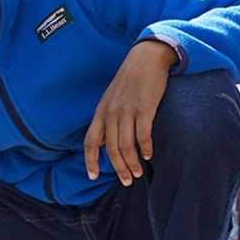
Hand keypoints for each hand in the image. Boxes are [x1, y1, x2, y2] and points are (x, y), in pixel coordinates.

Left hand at [85, 40, 174, 185]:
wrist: (146, 58)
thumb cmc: (129, 80)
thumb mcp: (110, 99)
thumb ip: (106, 120)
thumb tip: (103, 143)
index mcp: (101, 112)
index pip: (91, 141)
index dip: (90, 161)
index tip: (93, 177)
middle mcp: (111, 112)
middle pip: (111, 149)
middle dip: (118, 169)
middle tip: (126, 180)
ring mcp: (127, 111)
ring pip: (126, 146)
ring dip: (132, 163)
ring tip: (137, 173)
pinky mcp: (144, 108)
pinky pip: (143, 136)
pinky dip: (145, 149)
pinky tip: (148, 155)